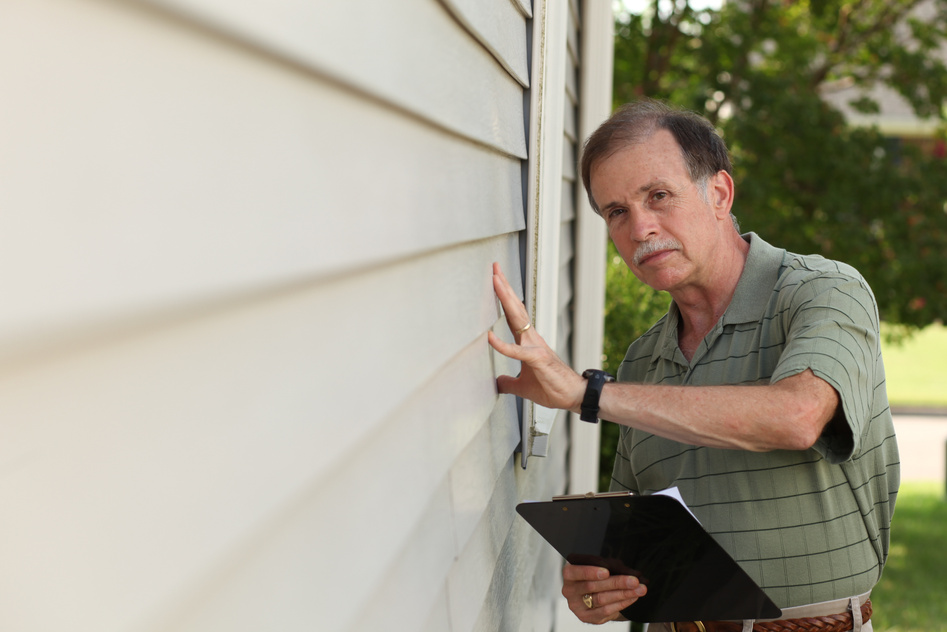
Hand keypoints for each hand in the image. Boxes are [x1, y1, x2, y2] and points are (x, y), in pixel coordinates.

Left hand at [487, 263, 585, 411]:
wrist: (574, 396)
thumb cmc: (552, 388)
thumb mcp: (522, 386)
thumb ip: (508, 382)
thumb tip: (496, 383)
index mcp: (527, 341)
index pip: (513, 314)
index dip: (504, 297)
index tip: (496, 280)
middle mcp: (531, 338)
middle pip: (515, 308)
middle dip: (504, 288)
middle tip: (494, 269)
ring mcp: (535, 346)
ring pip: (518, 319)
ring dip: (506, 299)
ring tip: (496, 282)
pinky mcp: (538, 360)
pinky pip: (517, 351)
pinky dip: (503, 345)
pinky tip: (490, 337)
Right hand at [562, 564, 646, 623]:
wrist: (592, 593)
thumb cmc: (595, 576)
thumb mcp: (598, 567)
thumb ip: (608, 567)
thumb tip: (628, 571)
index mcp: (569, 574)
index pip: (575, 572)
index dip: (590, 572)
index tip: (607, 572)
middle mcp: (569, 590)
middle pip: (592, 586)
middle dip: (616, 583)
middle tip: (633, 581)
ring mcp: (577, 605)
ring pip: (601, 599)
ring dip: (623, 594)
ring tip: (639, 589)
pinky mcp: (586, 617)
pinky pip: (606, 610)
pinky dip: (622, 603)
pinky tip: (632, 597)